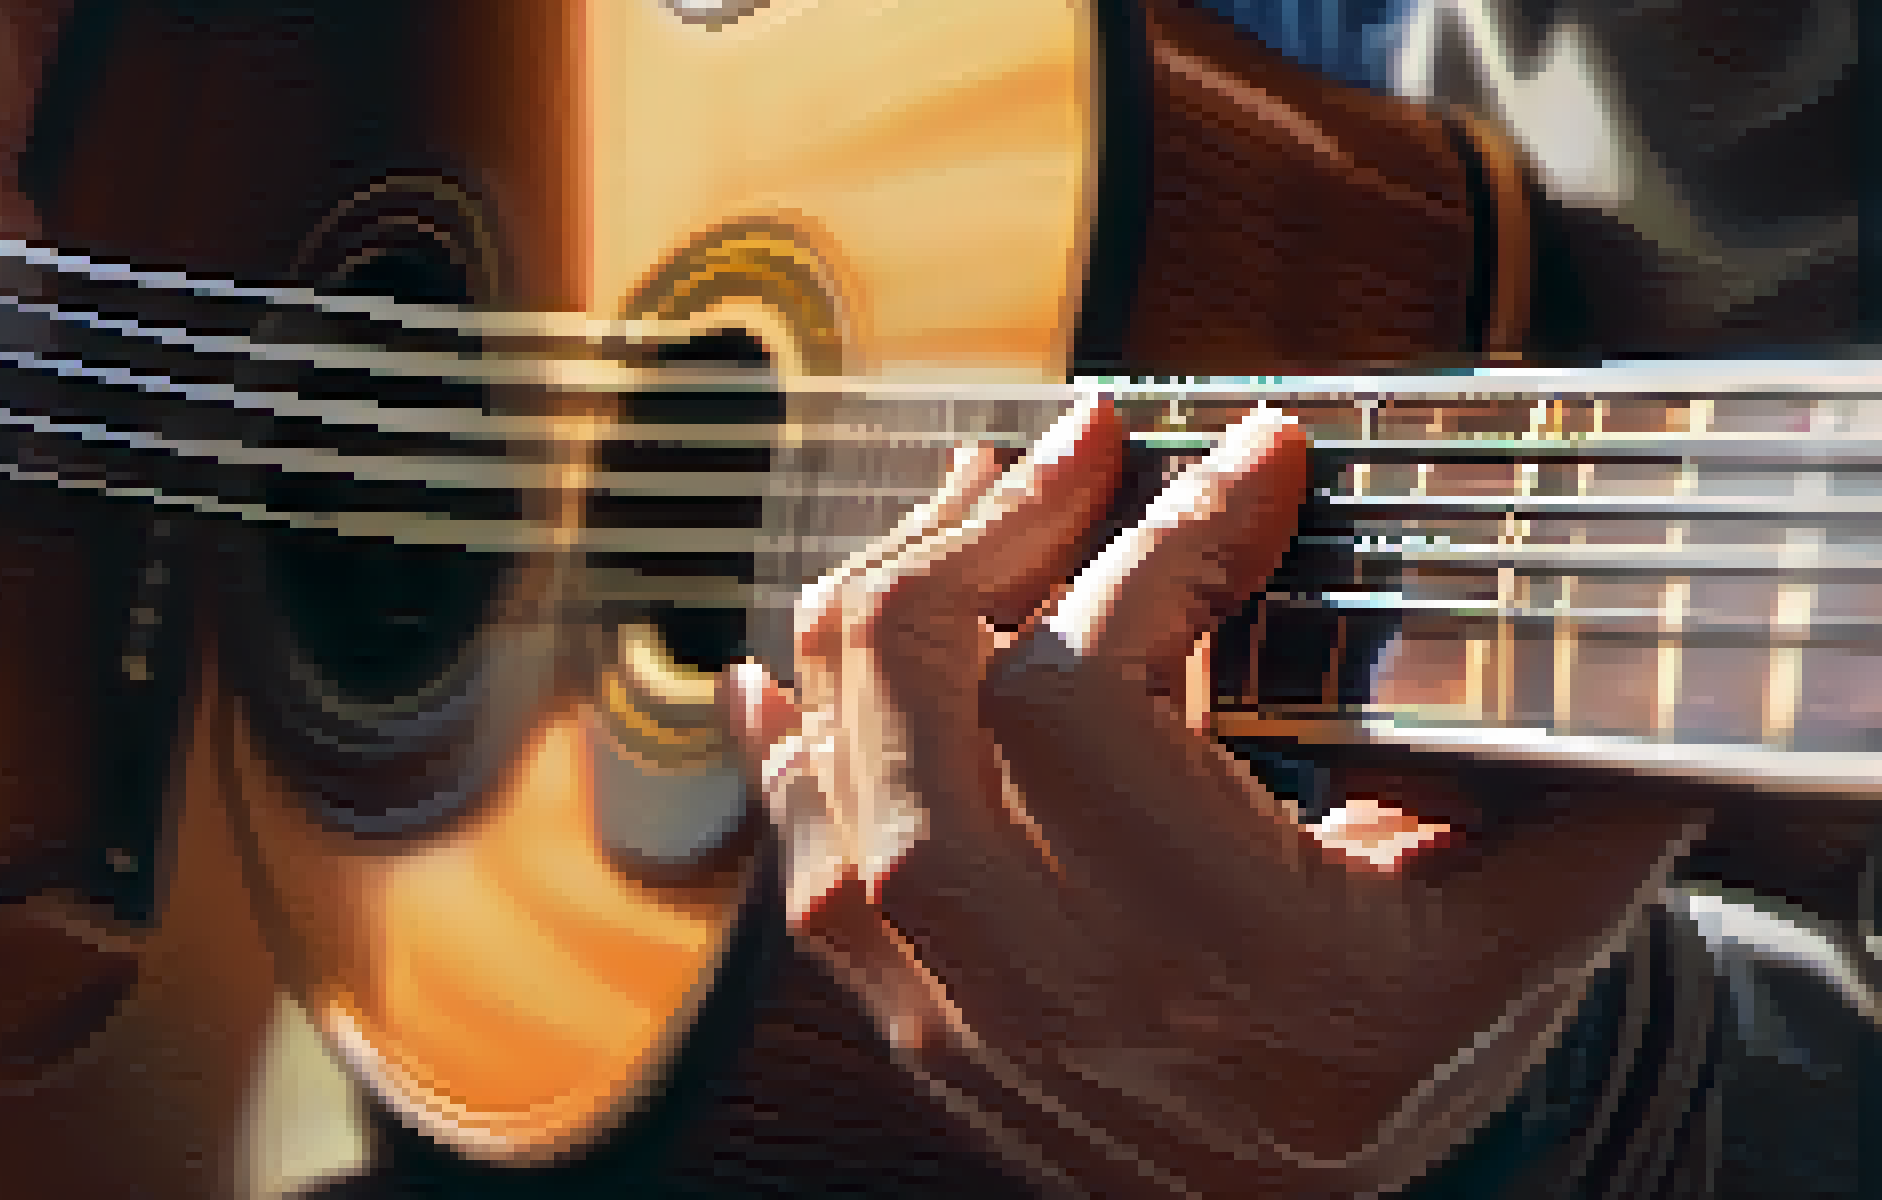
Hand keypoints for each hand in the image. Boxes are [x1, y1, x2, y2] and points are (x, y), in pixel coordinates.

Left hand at [722, 396, 1705, 1193]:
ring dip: (890, 598)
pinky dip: (786, 746)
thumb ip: (1563, 774)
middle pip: (921, 697)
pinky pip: (802, 862)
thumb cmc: (1425, 1062)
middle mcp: (1060, 987)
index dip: (1160, 534)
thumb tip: (1600, 604)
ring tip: (974, 501)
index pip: (1085, 691)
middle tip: (1079, 446)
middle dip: (990, 531)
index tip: (1248, 452)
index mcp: (1222, 957)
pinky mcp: (911, 1021)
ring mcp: (961, 1010)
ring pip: (843, 759)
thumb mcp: (1528, 932)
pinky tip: (791, 664)